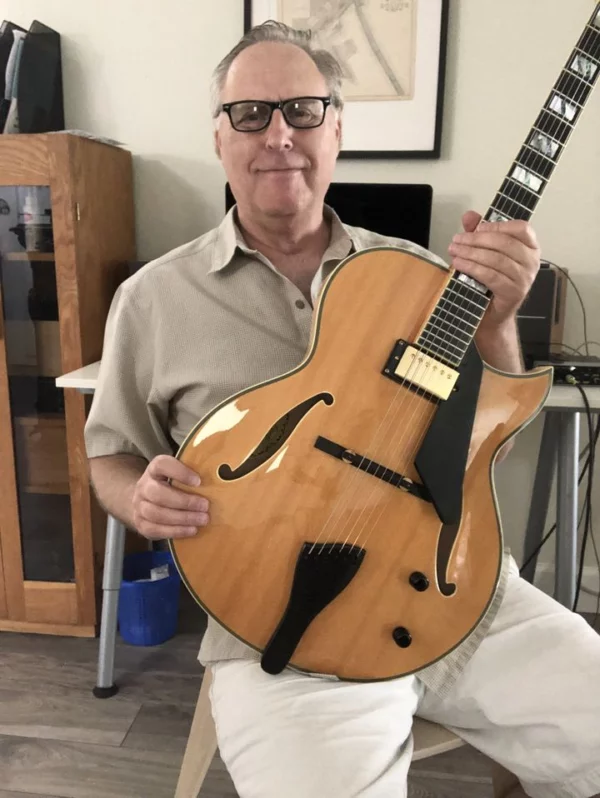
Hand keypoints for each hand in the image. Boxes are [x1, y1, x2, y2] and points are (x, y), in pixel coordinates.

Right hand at [132, 455, 208, 538]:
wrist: (147, 501)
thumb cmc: (171, 486)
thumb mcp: (179, 475)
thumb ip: (192, 475)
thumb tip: (220, 479)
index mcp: (154, 470)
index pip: (161, 465)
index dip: (179, 472)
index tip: (198, 481)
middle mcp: (143, 486)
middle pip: (157, 493)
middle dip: (184, 501)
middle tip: (205, 506)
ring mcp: (139, 506)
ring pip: (156, 514)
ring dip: (182, 518)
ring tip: (203, 519)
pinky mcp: (141, 524)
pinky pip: (155, 529)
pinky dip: (176, 531)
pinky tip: (192, 530)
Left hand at [447, 210, 540, 328]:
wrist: (491, 314)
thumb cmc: (490, 281)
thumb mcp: (484, 252)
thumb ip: (479, 232)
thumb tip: (469, 215)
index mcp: (530, 247)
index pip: (521, 228)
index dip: (498, 225)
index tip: (477, 228)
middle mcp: (532, 262)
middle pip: (505, 243)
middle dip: (476, 240)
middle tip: (457, 240)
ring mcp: (525, 278)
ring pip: (496, 259)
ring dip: (471, 253)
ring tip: (454, 251)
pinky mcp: (514, 293)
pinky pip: (491, 276)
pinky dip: (472, 268)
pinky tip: (458, 264)